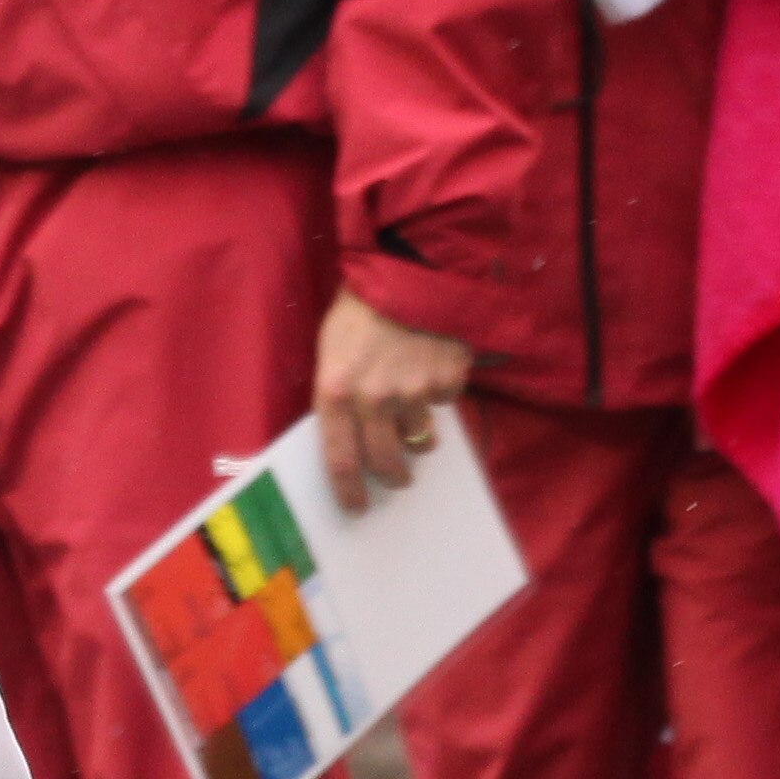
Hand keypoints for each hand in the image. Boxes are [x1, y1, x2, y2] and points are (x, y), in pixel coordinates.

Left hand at [314, 290, 469, 514]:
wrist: (410, 272)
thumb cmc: (362, 309)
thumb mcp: (332, 348)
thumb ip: (340, 393)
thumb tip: (351, 436)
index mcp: (335, 391)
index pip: (339, 458)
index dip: (347, 490)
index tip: (355, 506)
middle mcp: (372, 399)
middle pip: (383, 463)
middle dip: (391, 476)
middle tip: (395, 477)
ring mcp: (413, 394)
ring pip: (418, 438)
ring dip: (416, 431)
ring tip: (411, 398)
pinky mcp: (447, 383)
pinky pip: (443, 404)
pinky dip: (439, 393)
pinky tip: (430, 363)